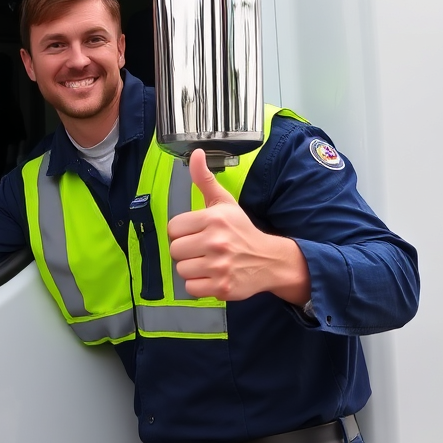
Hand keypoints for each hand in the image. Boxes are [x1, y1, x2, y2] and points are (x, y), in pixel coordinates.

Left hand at [166, 149, 311, 303]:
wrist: (269, 260)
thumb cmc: (241, 230)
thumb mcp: (225, 202)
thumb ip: (205, 179)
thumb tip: (196, 153)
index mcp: (214, 219)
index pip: (173, 228)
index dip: (182, 232)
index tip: (196, 233)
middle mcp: (216, 242)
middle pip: (175, 250)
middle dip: (186, 251)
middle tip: (202, 249)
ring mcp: (219, 266)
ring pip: (181, 270)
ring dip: (192, 268)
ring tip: (207, 262)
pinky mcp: (222, 287)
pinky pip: (191, 288)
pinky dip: (198, 285)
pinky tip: (211, 276)